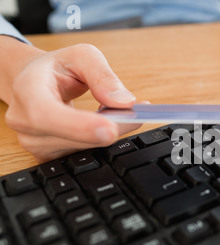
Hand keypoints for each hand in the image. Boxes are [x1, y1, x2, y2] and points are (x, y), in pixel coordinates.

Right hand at [1, 39, 140, 160]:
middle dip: (111, 129)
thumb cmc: (57, 68)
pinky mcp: (51, 156)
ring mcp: (36, 144)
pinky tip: (108, 124)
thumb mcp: (81, 56)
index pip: (46, 115)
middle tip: (137, 115)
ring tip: (120, 113)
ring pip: (83, 150)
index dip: (79, 126)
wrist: (35, 82)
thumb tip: (124, 102)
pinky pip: (84, 155)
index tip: (110, 129)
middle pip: (72, 138)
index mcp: (27, 91)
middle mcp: (25, 123)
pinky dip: (102, 141)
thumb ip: (103, 75)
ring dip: (109, 134)